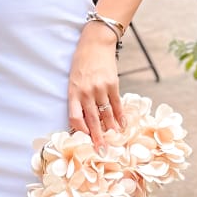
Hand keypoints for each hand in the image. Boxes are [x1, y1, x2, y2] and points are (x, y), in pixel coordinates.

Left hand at [68, 24, 123, 149]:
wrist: (95, 43)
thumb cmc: (81, 62)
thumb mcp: (73, 80)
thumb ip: (78, 98)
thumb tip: (85, 119)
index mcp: (73, 92)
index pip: (74, 117)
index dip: (79, 130)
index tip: (84, 140)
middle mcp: (86, 92)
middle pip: (92, 120)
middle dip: (97, 138)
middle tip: (102, 152)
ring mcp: (101, 88)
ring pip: (106, 114)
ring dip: (111, 130)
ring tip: (115, 142)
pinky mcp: (113, 84)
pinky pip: (117, 104)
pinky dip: (121, 116)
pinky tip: (123, 126)